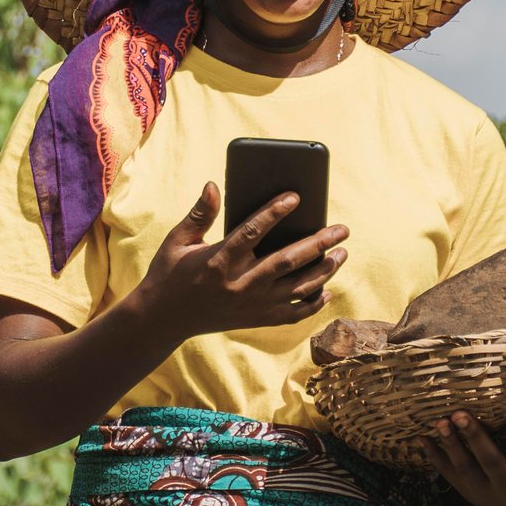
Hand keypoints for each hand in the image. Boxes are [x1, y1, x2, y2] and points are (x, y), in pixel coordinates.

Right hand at [132, 182, 349, 345]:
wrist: (163, 319)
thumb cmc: (170, 274)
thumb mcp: (178, 241)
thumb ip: (200, 214)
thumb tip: (214, 185)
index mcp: (218, 260)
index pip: (252, 231)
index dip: (274, 212)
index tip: (295, 196)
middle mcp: (239, 284)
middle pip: (287, 260)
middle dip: (319, 243)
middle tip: (342, 229)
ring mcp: (250, 305)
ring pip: (297, 288)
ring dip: (324, 270)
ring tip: (342, 253)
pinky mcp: (255, 320)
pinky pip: (292, 315)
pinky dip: (312, 304)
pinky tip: (327, 290)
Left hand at [421, 411, 505, 505]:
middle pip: (490, 461)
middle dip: (476, 438)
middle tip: (461, 414)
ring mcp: (482, 490)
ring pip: (464, 468)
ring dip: (451, 445)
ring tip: (441, 421)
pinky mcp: (463, 489)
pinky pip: (445, 473)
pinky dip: (433, 456)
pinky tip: (421, 436)